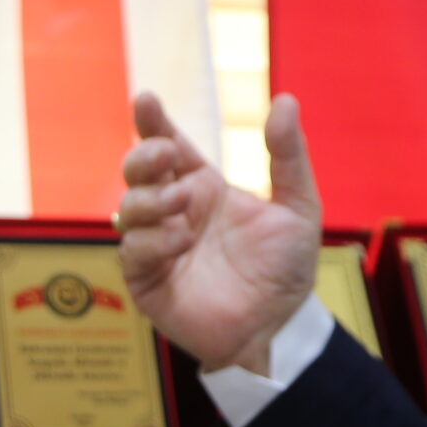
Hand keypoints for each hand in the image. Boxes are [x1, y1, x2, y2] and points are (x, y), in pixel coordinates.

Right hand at [118, 90, 320, 374]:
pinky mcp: (148, 281)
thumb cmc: (286, 269)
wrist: (280, 327)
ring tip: (183, 204)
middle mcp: (175, 211)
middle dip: (144, 155)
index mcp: (203, 187)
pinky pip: (133, 251)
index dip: (153, 122)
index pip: (169, 145)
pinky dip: (152, 240)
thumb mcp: (298, 206)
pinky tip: (181, 242)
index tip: (147, 99)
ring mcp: (158, 245)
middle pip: (138, 170)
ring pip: (128, 207)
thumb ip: (289, 155)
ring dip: (150, 199)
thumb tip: (286, 99)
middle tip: (166, 155)